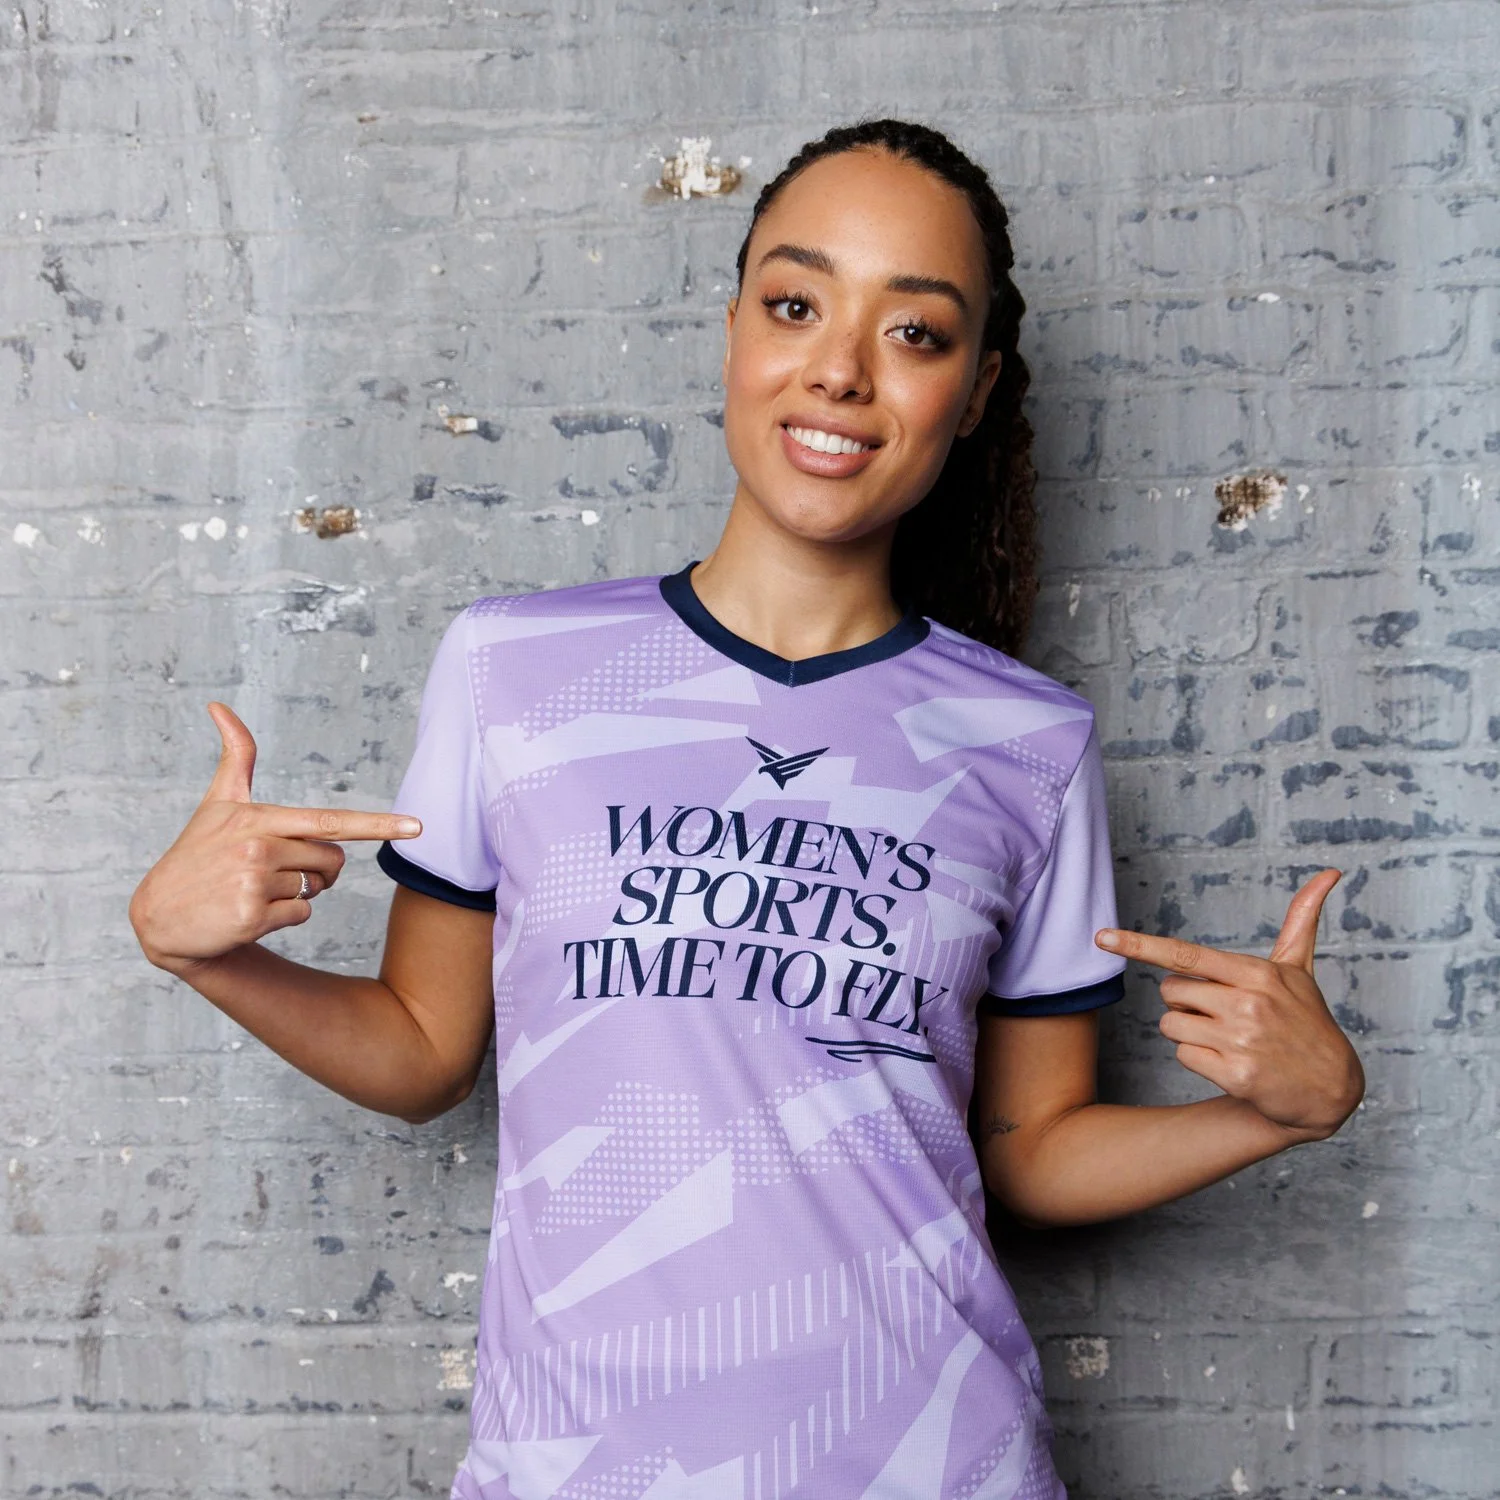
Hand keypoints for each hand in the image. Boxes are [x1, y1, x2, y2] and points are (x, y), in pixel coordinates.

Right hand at [129, 703, 421, 974]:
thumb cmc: (196, 855)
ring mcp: (254, 884)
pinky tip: (248, 914)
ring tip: (252, 891)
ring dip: (295, 894)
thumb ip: (235, 757)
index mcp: (257, 818)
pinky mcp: (252, 918)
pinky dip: (284, 919)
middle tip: (275, 873)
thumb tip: (219, 705)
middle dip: (318, 869)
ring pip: (316, 890)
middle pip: (331, 859)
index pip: (329, 821)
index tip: (417, 827)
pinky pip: (302, 916)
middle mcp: (258, 847)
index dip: (378, 824)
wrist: (158, 917)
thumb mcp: (217, 804)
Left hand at [1094, 870, 1363, 1141]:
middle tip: (1222, 1013)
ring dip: (1188, 1031)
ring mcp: (1241, 1041)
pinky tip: (1230, 1062)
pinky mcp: (1235, 1075)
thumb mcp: (1300, 969)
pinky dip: (1198, 1059)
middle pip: (1169, 991)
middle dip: (1185, 1001)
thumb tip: (1330, 871)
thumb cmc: (1307, 1020)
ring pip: (1170, 1025)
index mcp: (1256, 973)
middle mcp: (1247, 1004)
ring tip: (1227, 1038)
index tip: (1102, 937)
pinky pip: (1182, 1055)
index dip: (1139, 944)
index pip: (1184, 954)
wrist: (1331, 1088)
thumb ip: (1302, 919)